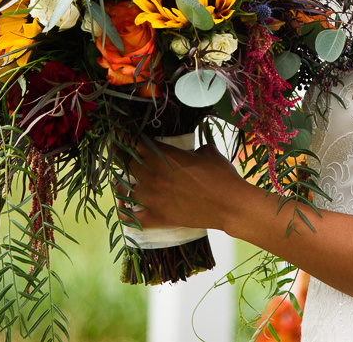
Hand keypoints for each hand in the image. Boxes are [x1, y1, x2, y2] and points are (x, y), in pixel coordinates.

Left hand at [124, 138, 248, 231]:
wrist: (231, 205)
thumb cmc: (222, 175)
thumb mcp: (207, 151)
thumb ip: (191, 148)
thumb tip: (190, 149)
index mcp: (164, 156)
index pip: (136, 142)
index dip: (129, 137)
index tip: (125, 135)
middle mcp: (153, 175)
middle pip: (127, 163)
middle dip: (123, 156)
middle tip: (121, 153)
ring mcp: (153, 198)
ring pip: (125, 188)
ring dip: (123, 182)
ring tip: (123, 179)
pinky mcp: (158, 218)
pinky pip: (132, 218)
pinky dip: (124, 212)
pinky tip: (123, 206)